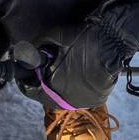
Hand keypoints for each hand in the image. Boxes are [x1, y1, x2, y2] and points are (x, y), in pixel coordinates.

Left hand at [16, 16, 135, 109]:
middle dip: (44, 81)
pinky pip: (80, 94)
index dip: (25, 79)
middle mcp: (66, 101)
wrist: (113, 42)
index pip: (29, 91)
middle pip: (47, 94)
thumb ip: (36, 46)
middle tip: (45, 68)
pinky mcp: (96, 99)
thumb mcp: (54, 37)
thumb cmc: (83, 39)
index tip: (25, 71)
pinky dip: (76, 86)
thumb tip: (25, 51)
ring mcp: (83, 102)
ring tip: (63, 69)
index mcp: (52, 89)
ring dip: (60, 84)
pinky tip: (78, 72)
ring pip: (64, 95)